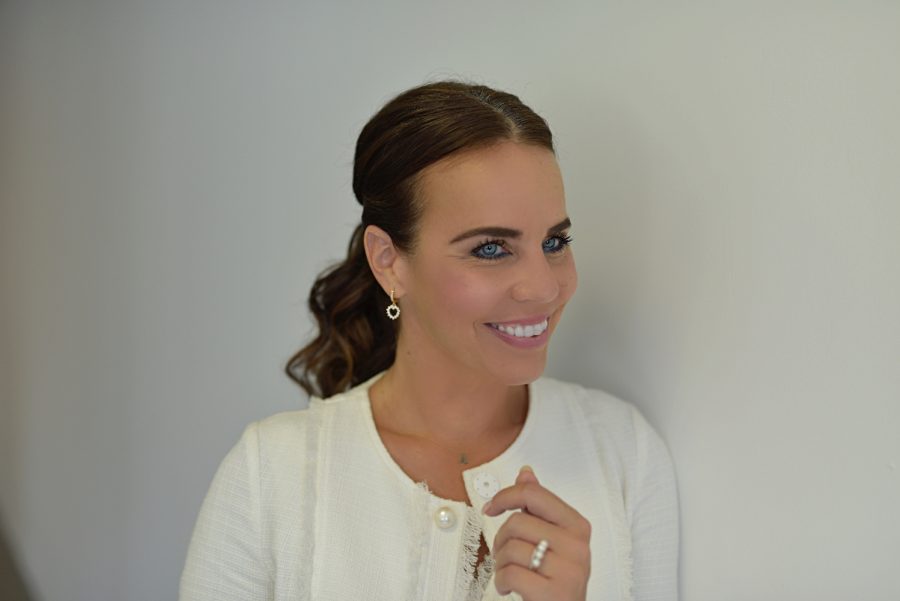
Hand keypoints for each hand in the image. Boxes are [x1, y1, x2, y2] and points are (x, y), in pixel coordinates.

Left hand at [484, 466, 590, 600]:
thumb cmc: (555, 577)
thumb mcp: (553, 539)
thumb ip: (539, 506)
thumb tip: (526, 473)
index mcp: (577, 525)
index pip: (533, 494)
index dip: (504, 497)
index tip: (490, 508)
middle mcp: (577, 545)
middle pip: (517, 522)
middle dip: (501, 539)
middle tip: (505, 555)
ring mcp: (568, 570)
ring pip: (511, 548)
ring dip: (500, 563)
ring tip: (510, 572)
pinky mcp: (554, 593)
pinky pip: (511, 574)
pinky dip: (501, 582)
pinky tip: (509, 587)